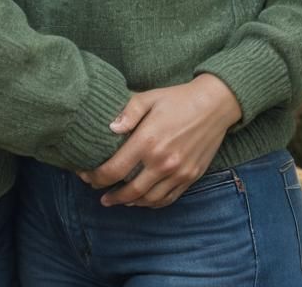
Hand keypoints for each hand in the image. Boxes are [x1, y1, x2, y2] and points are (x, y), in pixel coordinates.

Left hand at [78, 74, 241, 208]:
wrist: (214, 105)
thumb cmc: (177, 98)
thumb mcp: (149, 97)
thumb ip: (127, 113)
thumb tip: (110, 129)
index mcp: (148, 140)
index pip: (115, 169)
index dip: (97, 177)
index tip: (87, 177)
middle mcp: (163, 161)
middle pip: (130, 191)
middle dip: (111, 196)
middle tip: (100, 195)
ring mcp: (178, 172)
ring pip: (149, 199)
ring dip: (130, 202)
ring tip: (118, 199)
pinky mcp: (190, 177)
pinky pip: (168, 199)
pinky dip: (152, 204)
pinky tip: (142, 200)